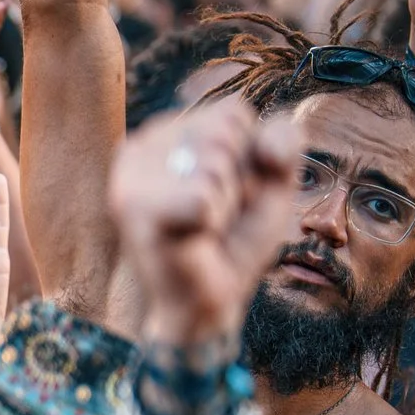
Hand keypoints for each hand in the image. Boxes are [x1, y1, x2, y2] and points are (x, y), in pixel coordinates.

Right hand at [110, 100, 305, 346]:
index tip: (228, 190)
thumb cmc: (235, 239)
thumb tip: (264, 150)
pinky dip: (214, 222)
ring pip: (216, 164)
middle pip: (225, 132)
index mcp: (162, 133)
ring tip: (205, 229)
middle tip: (217, 213)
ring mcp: (131, 179)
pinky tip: (194, 239)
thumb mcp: (272, 179)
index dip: (249, 155)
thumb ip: (282, 140)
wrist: (211, 302)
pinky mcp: (136, 212)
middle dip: (240, 178)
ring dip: (227, 204)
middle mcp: (138, 148)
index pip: (232, 112)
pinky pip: (203, 197)